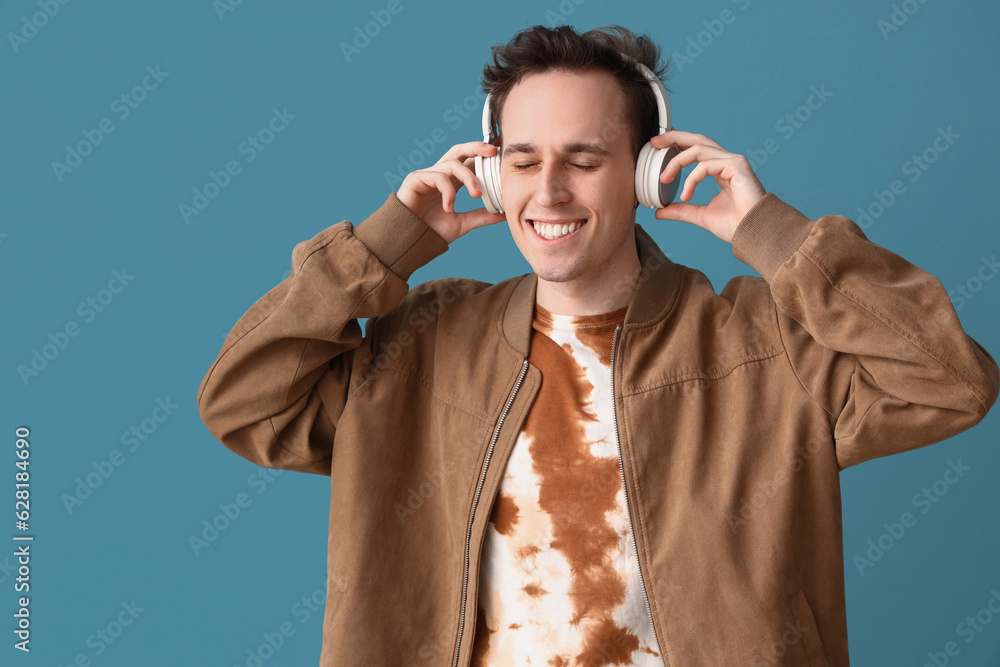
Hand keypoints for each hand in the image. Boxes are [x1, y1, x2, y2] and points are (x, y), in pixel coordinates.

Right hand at [396, 141, 506, 243]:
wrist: (409, 242)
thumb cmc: (431, 232)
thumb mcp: (463, 224)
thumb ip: (482, 216)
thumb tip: (505, 213)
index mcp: (451, 182)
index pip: (468, 162)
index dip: (483, 156)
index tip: (500, 154)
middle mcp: (439, 175)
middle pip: (459, 151)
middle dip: (476, 147)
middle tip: (493, 152)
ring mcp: (427, 175)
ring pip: (452, 164)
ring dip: (469, 178)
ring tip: (477, 195)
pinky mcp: (415, 179)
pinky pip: (438, 177)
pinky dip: (448, 191)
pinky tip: (449, 208)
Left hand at [650, 130, 765, 243]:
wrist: (754, 234)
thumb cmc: (736, 225)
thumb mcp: (701, 216)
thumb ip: (681, 211)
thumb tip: (659, 211)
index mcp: (720, 169)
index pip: (696, 149)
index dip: (677, 144)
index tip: (657, 147)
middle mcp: (727, 161)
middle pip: (697, 139)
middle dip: (674, 137)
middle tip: (655, 142)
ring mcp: (733, 162)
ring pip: (699, 149)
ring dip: (677, 161)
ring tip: (664, 178)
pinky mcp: (737, 167)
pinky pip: (706, 165)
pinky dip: (692, 179)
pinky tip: (686, 195)